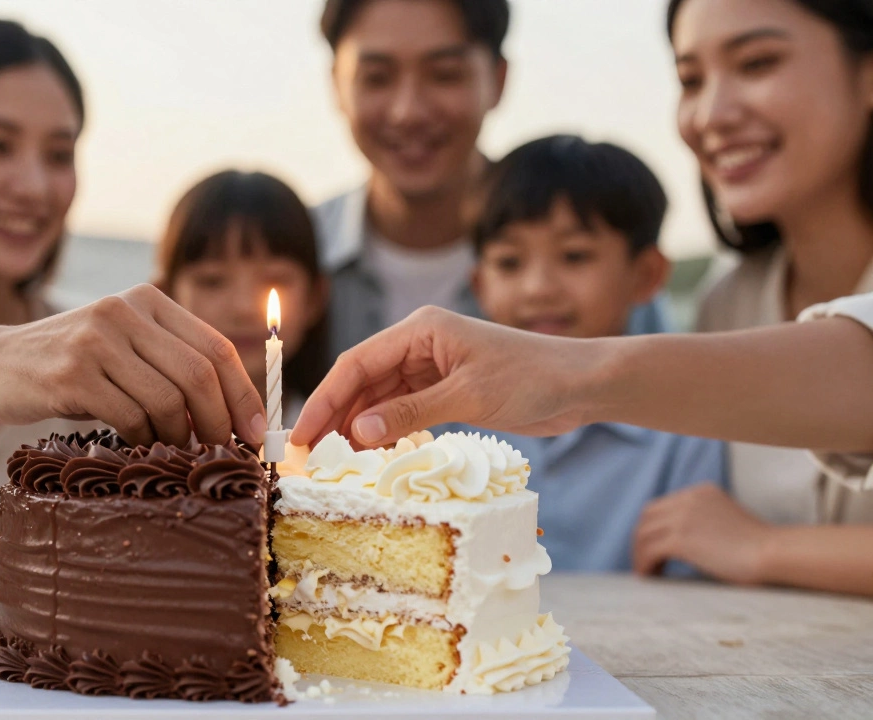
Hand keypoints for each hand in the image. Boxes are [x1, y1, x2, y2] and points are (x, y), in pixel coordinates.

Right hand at [0, 284, 265, 446]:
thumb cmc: (69, 366)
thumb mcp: (122, 348)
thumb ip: (170, 366)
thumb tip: (235, 417)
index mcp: (147, 300)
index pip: (215, 347)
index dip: (243, 393)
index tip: (256, 431)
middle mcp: (124, 311)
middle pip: (198, 373)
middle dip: (219, 421)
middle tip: (223, 454)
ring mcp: (96, 340)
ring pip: (168, 399)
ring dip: (181, 436)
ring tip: (178, 454)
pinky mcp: (72, 373)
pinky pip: (130, 416)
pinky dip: (144, 440)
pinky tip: (138, 448)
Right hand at [292, 307, 598, 447]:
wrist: (583, 384)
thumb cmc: (533, 378)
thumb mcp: (469, 397)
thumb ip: (411, 413)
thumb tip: (360, 434)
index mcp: (420, 330)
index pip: (357, 363)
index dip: (325, 399)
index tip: (302, 435)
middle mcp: (419, 344)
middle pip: (362, 382)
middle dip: (335, 418)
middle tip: (310, 459)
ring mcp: (431, 368)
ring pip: (378, 399)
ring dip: (358, 430)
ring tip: (335, 465)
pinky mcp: (445, 391)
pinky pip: (402, 412)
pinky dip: (385, 434)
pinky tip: (371, 458)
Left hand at [632, 484, 770, 583]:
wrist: (774, 553)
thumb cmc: (760, 547)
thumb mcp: (727, 522)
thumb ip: (705, 522)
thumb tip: (684, 542)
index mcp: (701, 492)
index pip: (662, 506)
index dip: (653, 527)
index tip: (654, 547)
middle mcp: (689, 499)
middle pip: (648, 517)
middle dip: (642, 539)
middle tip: (646, 561)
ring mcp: (683, 517)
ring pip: (644, 534)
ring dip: (640, 554)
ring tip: (648, 573)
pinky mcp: (681, 539)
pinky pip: (649, 550)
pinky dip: (644, 564)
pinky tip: (649, 576)